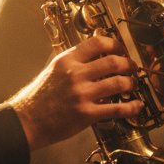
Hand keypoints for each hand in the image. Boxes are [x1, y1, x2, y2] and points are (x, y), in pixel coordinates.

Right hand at [8, 35, 142, 149]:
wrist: (27, 120)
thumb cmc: (40, 96)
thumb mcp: (54, 68)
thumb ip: (75, 57)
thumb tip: (95, 42)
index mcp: (67, 60)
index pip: (97, 43)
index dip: (115, 44)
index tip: (121, 50)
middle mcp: (75, 74)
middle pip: (113, 61)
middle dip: (129, 64)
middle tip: (132, 68)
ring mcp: (82, 94)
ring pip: (118, 83)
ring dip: (131, 83)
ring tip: (132, 84)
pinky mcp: (87, 114)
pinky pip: (116, 109)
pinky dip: (131, 107)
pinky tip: (136, 105)